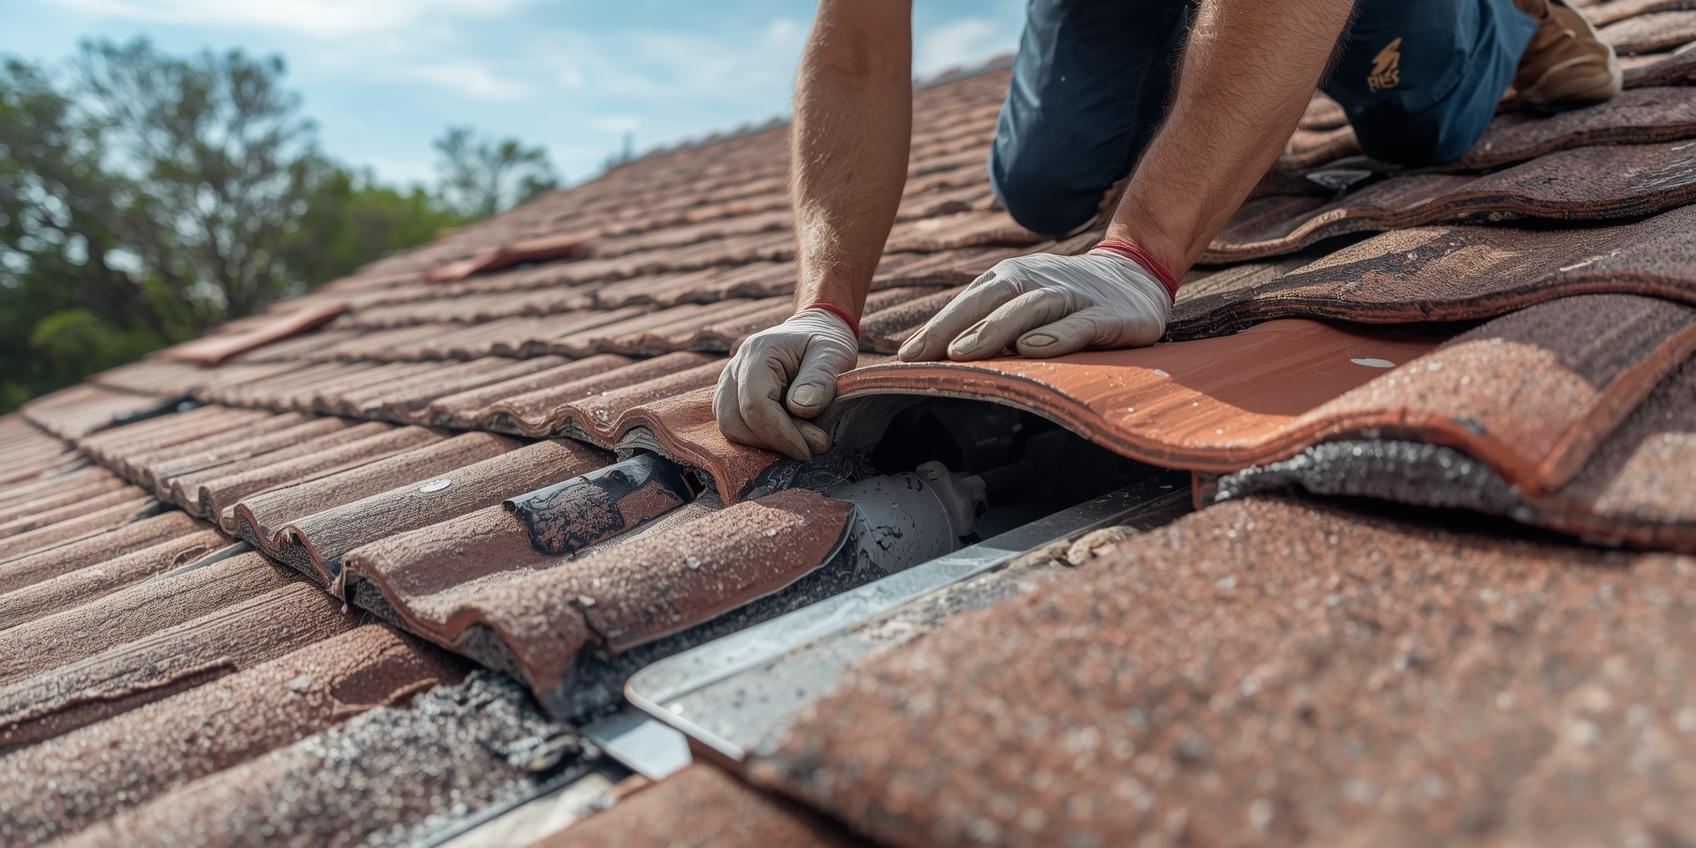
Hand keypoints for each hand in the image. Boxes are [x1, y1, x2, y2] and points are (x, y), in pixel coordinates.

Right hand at [715, 308, 859, 459]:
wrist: (813, 331)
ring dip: (764, 443)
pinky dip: (759, 438)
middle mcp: (735, 368)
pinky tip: (786, 435)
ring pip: (730, 427)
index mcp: (758, 353)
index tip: (810, 449)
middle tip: (810, 447)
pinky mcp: (731, 398)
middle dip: (772, 442)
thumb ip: (820, 379)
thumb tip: (801, 408)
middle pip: (734, 421)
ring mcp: (728, 384)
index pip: (754, 404)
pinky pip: (734, 426)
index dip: (780, 433)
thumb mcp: (833, 354)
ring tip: (799, 442)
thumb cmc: (825, 342)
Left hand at [897, 249, 1172, 360]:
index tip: (905, 358)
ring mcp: (1074, 296)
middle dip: (953, 328)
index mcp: (1012, 279)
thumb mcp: (1024, 304)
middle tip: (922, 357)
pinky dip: (1056, 335)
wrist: (1136, 276)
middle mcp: (1038, 280)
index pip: (967, 303)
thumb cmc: (1066, 300)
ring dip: (995, 330)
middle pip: (990, 300)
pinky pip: (1080, 324)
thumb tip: (935, 358)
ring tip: (964, 353)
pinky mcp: (1109, 315)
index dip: (935, 329)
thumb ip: (988, 324)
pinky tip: (1033, 348)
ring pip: (1030, 307)